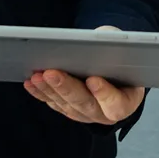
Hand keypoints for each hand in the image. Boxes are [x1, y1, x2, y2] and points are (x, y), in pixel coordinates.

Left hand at [23, 25, 145, 124]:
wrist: (113, 64)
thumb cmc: (119, 54)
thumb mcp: (122, 47)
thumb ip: (112, 46)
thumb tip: (92, 43)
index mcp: (126, 101)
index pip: (117, 103)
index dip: (105, 93)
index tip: (93, 79)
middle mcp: (105, 113)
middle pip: (85, 104)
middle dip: (66, 88)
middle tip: (51, 73)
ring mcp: (86, 114)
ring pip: (66, 105)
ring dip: (49, 90)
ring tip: (37, 75)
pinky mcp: (69, 110)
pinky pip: (54, 103)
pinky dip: (41, 93)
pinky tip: (31, 82)